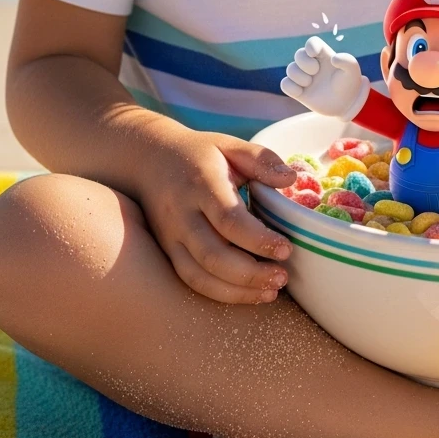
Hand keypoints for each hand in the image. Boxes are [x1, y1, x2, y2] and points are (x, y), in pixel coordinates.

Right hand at [137, 125, 296, 303]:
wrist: (147, 160)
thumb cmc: (199, 154)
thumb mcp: (230, 145)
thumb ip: (261, 159)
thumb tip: (290, 178)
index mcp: (201, 184)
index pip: (228, 219)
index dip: (258, 239)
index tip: (285, 248)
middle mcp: (182, 215)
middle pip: (213, 255)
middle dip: (251, 273)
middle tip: (282, 276)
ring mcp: (170, 237)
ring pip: (200, 275)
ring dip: (238, 290)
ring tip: (271, 291)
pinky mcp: (167, 252)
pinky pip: (191, 281)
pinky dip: (221, 293)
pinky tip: (248, 293)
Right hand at [280, 36, 369, 118]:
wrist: (346, 104)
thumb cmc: (349, 84)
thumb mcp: (353, 70)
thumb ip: (347, 60)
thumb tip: (333, 58)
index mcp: (323, 55)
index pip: (312, 43)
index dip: (310, 46)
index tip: (314, 53)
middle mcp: (312, 64)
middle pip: (299, 54)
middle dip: (304, 62)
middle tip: (316, 71)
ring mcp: (304, 77)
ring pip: (290, 69)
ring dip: (299, 76)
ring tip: (310, 83)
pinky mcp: (298, 91)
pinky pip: (285, 84)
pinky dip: (290, 87)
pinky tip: (301, 92)